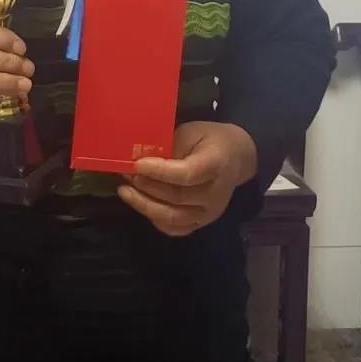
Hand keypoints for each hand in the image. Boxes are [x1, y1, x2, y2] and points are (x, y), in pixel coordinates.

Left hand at [116, 121, 258, 236]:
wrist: (235, 157)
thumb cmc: (208, 140)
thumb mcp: (190, 132)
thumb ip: (168, 147)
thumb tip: (138, 158)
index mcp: (216, 164)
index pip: (186, 174)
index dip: (159, 171)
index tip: (136, 164)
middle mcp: (215, 193)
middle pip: (176, 197)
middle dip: (146, 186)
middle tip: (125, 174)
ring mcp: (209, 212)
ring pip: (173, 217)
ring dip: (144, 205)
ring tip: (125, 191)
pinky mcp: (201, 223)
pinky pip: (175, 229)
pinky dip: (154, 219)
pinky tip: (140, 204)